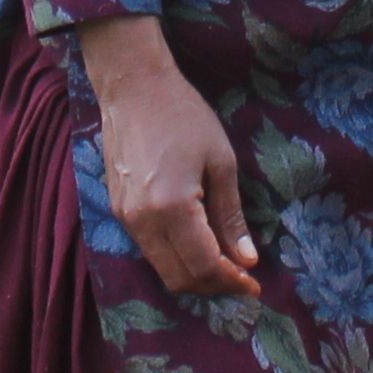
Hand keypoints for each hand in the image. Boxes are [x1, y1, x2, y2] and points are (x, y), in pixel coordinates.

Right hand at [77, 19, 258, 297]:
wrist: (133, 87)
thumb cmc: (184, 115)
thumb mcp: (221, 161)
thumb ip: (230, 216)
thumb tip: (247, 260)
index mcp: (172, 207)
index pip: (203, 266)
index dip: (231, 282)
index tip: (253, 285)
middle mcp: (143, 221)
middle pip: (179, 278)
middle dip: (213, 286)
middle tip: (240, 277)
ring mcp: (125, 217)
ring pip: (161, 268)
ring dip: (193, 274)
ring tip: (222, 262)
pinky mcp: (119, 210)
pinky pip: (149, 250)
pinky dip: (175, 257)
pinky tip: (196, 242)